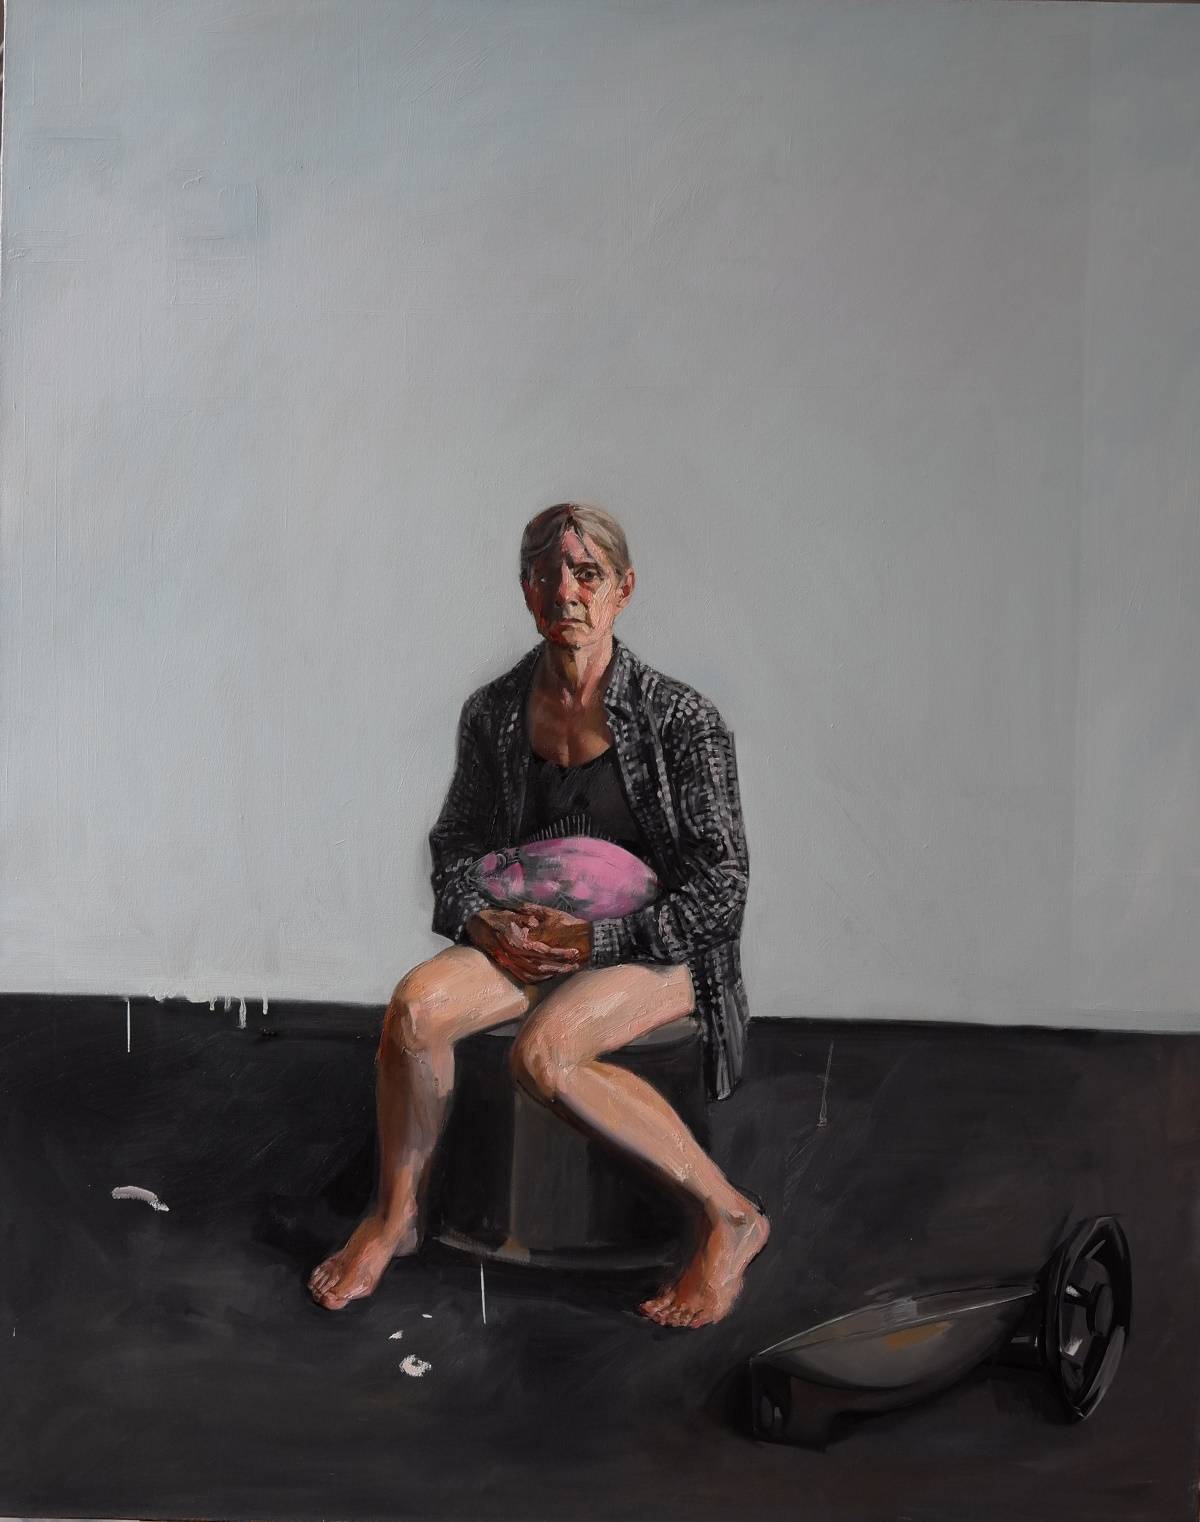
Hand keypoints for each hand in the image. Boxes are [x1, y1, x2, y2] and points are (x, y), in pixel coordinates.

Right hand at [466, 906, 582, 982]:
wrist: (476, 926)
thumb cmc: (497, 917)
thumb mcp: (510, 913)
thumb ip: (524, 916)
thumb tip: (535, 921)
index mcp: (514, 941)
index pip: (542, 951)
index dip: (559, 953)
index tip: (574, 952)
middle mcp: (511, 956)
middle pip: (540, 967)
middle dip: (560, 967)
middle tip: (575, 964)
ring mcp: (507, 964)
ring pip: (533, 976)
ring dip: (551, 975)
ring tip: (566, 970)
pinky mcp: (506, 967)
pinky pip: (524, 978)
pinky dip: (538, 979)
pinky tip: (550, 975)